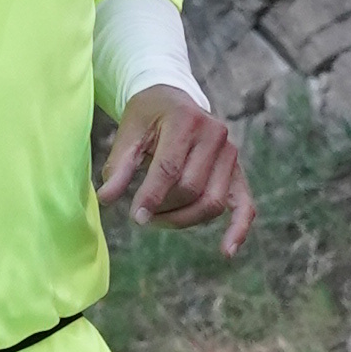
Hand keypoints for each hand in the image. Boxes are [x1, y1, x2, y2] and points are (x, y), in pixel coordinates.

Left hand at [98, 85, 254, 257]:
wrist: (173, 99)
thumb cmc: (147, 117)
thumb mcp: (128, 133)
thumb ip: (119, 166)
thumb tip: (106, 199)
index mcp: (186, 121)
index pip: (170, 168)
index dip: (151, 196)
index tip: (135, 217)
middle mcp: (215, 135)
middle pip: (191, 189)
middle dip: (164, 208)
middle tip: (142, 214)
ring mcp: (230, 154)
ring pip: (212, 202)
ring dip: (184, 220)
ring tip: (160, 218)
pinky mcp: (238, 171)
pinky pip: (244, 205)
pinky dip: (238, 229)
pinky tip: (226, 251)